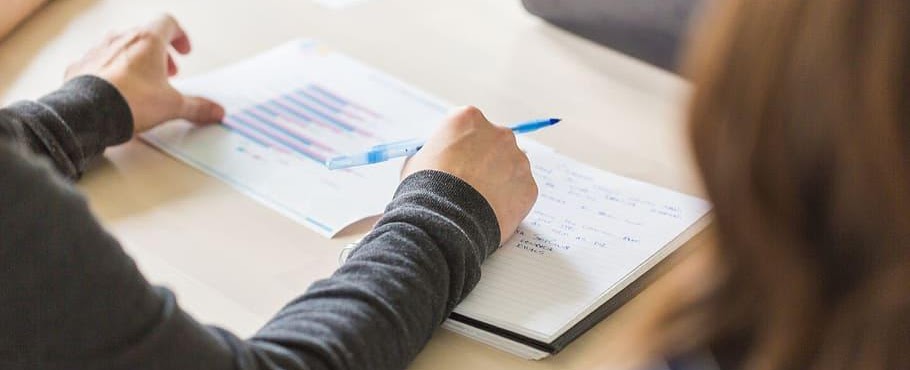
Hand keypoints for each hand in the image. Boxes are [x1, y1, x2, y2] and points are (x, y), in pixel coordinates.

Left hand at [64, 14, 223, 132]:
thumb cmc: (129, 101)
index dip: (179, 35)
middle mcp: (120, 39)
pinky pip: (98, 62)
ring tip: (141, 82)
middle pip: (144, 35)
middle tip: (166, 70)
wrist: (88, 113)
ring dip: (134, 60)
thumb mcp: (172, 106)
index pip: (167, 22)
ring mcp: (97, 50)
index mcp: (147, 41)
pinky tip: (114, 90)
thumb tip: (214, 111)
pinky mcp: (80, 66)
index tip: (183, 50)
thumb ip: (196, 107)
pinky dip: (110, 72)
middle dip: (159, 53)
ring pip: (119, 46)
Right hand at [403, 106, 537, 244]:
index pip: (468, 125)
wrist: (444, 222)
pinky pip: (519, 191)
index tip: (455, 160)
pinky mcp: (528, 186)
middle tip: (469, 183)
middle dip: (484, 160)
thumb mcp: (418, 160)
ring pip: (511, 166)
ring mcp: (518, 159)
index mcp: (468, 119)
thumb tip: (440, 156)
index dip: (459, 145)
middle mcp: (498, 133)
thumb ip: (435, 151)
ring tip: (478, 202)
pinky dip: (508, 201)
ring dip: (499, 179)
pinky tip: (489, 211)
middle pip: (494, 142)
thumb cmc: (425, 189)